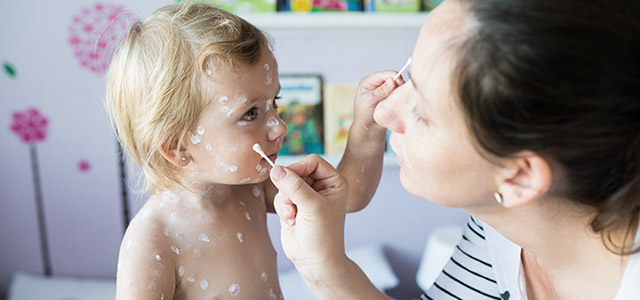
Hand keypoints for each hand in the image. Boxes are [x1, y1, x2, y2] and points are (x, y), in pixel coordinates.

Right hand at [269, 155, 349, 280]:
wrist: (315, 261)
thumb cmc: (322, 235)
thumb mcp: (312, 207)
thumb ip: (294, 186)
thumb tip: (276, 169)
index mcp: (334, 182)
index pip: (313, 161)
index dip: (299, 167)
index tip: (288, 178)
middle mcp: (321, 186)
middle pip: (296, 171)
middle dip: (290, 188)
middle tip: (292, 204)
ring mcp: (306, 196)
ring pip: (285, 184)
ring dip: (285, 200)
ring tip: (293, 215)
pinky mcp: (294, 206)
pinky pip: (280, 196)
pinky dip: (282, 208)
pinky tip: (291, 221)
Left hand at [353, 71, 405, 134]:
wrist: (368, 129)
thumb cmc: (364, 115)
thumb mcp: (370, 101)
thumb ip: (381, 91)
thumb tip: (392, 81)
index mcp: (368, 81)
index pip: (383, 74)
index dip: (393, 76)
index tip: (400, 83)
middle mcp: (376, 83)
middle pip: (391, 77)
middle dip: (397, 83)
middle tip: (400, 92)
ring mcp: (383, 90)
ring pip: (396, 85)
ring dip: (399, 90)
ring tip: (397, 98)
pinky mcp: (389, 96)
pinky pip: (398, 92)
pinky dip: (400, 95)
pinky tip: (399, 101)